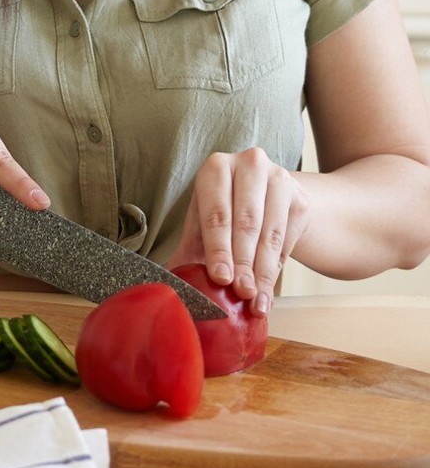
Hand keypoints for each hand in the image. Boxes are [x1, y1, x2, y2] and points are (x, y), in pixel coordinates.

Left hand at [166, 148, 308, 315]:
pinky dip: (277, 269)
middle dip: (243, 264)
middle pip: (246, 223)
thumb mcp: (201, 228)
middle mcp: (249, 165)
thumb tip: (165, 289)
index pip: (217, 214)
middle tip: (240, 294)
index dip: (219, 249)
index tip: (221, 279)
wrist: (264, 201)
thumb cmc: (223, 215)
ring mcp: (280, 179)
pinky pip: (288, 240)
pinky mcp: (300, 199)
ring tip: (255, 301)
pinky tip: (267, 290)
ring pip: (270, 233)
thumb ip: (186, 253)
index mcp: (216, 168)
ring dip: (263, 272)